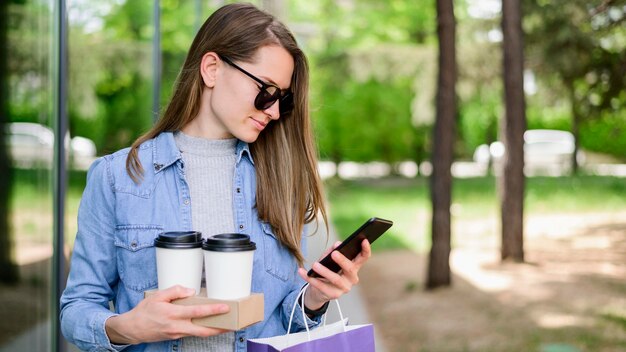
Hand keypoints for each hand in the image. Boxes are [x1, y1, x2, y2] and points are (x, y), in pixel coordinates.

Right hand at [105, 285, 230, 344]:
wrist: (132, 329)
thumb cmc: (144, 311)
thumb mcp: (157, 296)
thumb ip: (175, 291)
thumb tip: (191, 291)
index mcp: (173, 314)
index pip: (197, 313)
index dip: (213, 310)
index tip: (225, 307)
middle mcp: (176, 326)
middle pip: (203, 331)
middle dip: (220, 329)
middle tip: (233, 324)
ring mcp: (177, 334)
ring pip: (199, 334)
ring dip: (213, 330)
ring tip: (226, 325)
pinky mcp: (176, 337)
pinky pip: (192, 334)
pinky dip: (202, 330)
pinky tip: (209, 325)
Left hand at [297, 239, 371, 310]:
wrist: (319, 291)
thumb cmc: (327, 270)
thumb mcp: (329, 259)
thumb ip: (332, 251)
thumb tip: (337, 245)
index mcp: (354, 267)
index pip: (363, 257)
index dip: (366, 249)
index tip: (364, 240)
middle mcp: (352, 278)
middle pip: (350, 269)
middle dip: (342, 261)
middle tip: (334, 254)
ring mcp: (344, 288)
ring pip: (335, 279)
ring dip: (324, 271)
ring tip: (315, 265)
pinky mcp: (333, 295)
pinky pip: (321, 286)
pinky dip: (310, 279)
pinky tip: (302, 272)